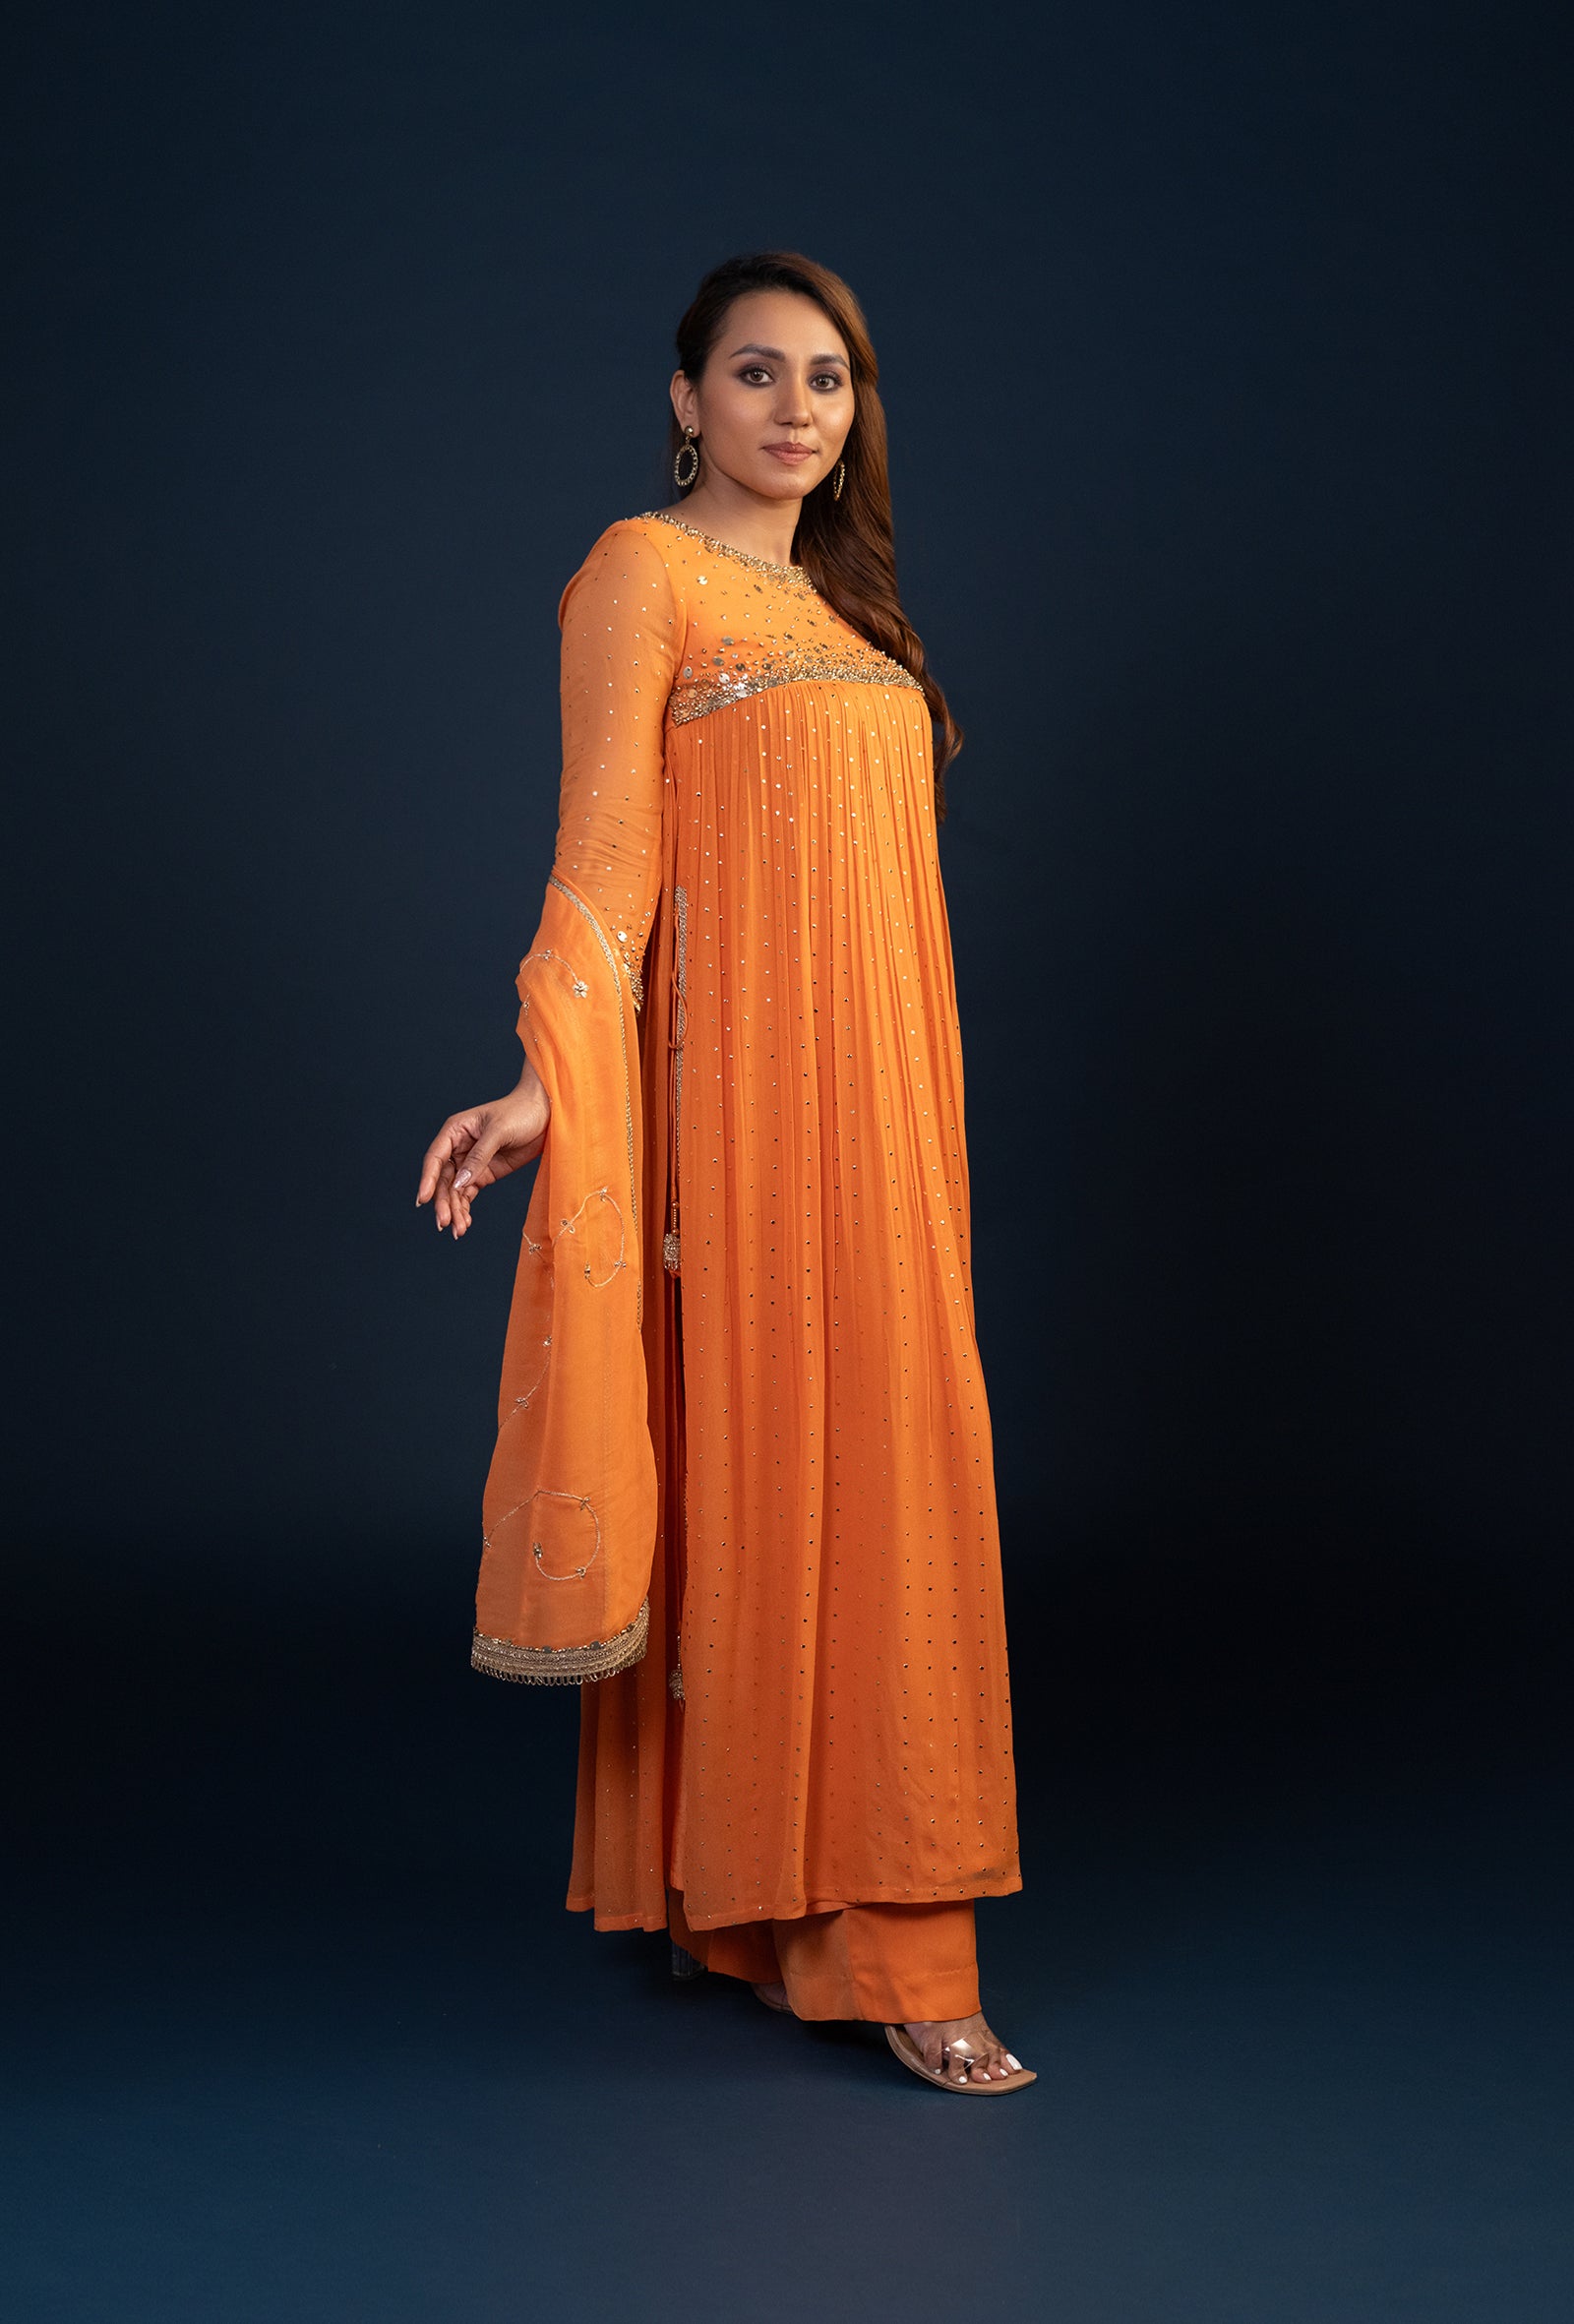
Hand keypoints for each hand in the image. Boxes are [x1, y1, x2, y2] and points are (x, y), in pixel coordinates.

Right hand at [416, 1061, 550, 1239]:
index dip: (427, 1179)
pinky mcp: (485, 1173)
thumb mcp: (499, 1131)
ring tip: (458, 1230)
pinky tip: (465, 1223)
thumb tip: (459, 1183)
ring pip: (455, 1190)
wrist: (547, 1114)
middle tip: (444, 1223)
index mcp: (455, 1131)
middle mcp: (458, 1147)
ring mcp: (471, 1162)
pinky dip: (466, 1208)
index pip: (435, 1158)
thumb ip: (479, 1157)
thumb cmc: (520, 1112)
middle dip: (443, 1201)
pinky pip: (469, 1194)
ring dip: (455, 1210)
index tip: (423, 1199)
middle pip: (443, 1179)